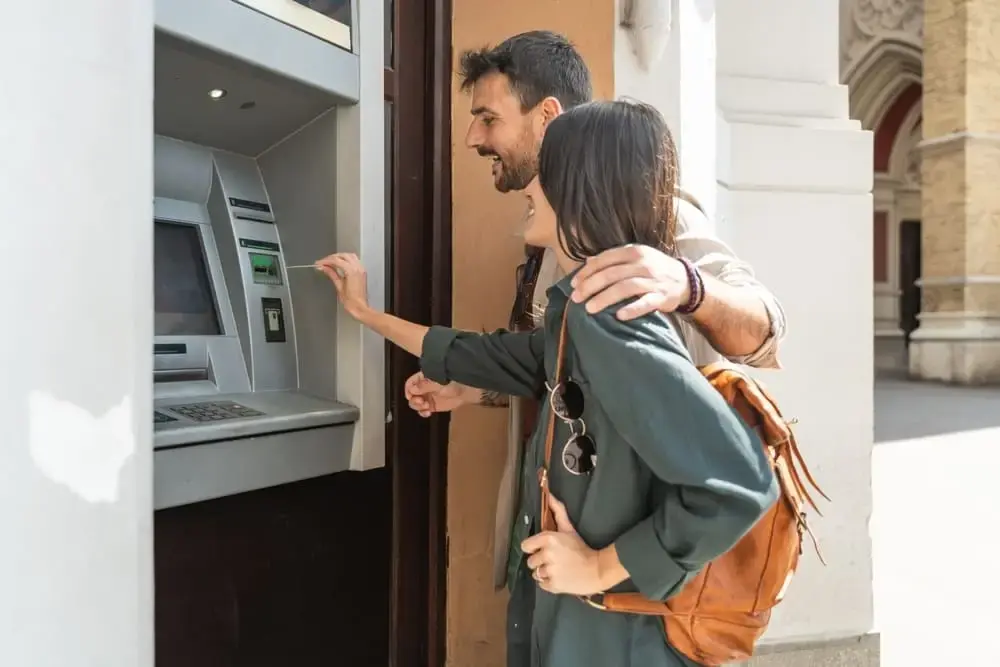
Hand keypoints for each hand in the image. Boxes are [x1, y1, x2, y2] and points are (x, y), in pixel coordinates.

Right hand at [316, 252, 368, 317]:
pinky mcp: (362, 271)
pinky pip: (355, 260)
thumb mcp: (339, 286)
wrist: (360, 307)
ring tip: (330, 262)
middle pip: (343, 255)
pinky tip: (340, 263)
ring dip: (339, 256)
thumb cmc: (349, 300)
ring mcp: (361, 268)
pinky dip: (346, 259)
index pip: (336, 260)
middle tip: (323, 262)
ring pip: (349, 255)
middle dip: (332, 257)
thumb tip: (323, 267)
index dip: (326, 260)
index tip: (318, 263)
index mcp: (351, 271)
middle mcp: (357, 267)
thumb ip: (332, 274)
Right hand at [404, 373, 479, 416]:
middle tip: (422, 402)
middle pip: (411, 395)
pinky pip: (423, 410)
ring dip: (418, 407)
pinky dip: (423, 413)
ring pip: (415, 404)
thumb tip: (412, 390)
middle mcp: (424, 388)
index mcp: (423, 379)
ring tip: (426, 407)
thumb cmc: (453, 382)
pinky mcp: (433, 406)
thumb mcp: (438, 382)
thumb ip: (424, 385)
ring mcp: (428, 397)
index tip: (410, 396)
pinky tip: (428, 413)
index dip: (408, 390)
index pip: (410, 383)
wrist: (466, 391)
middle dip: (414, 400)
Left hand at [521, 494, 602, 595]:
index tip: (540, 549)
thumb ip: (557, 511)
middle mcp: (547, 554)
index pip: (525, 546)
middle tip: (553, 560)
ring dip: (544, 573)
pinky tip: (559, 577)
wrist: (597, 569)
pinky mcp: (553, 585)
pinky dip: (548, 583)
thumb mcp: (569, 529)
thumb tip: (548, 494)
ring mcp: (550, 571)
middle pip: (530, 561)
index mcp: (548, 539)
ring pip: (536, 573)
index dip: (532, 548)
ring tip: (557, 569)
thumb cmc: (581, 547)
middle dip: (540, 561)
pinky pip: (541, 584)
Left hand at [569, 244, 690, 319]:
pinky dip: (632, 309)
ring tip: (589, 308)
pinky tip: (619, 316)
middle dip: (590, 286)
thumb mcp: (636, 257)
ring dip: (605, 298)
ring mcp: (653, 280)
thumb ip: (613, 259)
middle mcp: (643, 264)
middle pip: (611, 274)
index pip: (605, 259)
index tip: (573, 284)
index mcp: (634, 252)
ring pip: (625, 287)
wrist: (684, 280)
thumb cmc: (654, 269)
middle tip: (576, 298)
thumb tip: (587, 261)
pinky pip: (646, 303)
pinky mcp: (662, 296)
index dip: (587, 272)